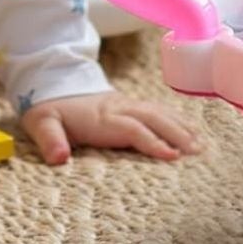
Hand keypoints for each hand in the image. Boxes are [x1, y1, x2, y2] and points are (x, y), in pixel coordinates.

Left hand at [20, 91, 201, 164]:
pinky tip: (192, 131)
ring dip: (182, 127)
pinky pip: (158, 110)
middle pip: (153, 118)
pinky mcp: (130, 105)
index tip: (172, 156)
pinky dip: (177, 119)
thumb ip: (50, 140)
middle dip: (177, 134)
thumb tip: (58, 159)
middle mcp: (118, 108)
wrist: (53, 85)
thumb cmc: (48, 110)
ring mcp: (126, 104)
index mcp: (100, 117)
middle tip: (199, 152)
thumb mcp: (41, 123)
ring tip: (202, 145)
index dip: (152, 141)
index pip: (131, 128)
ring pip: (159, 112)